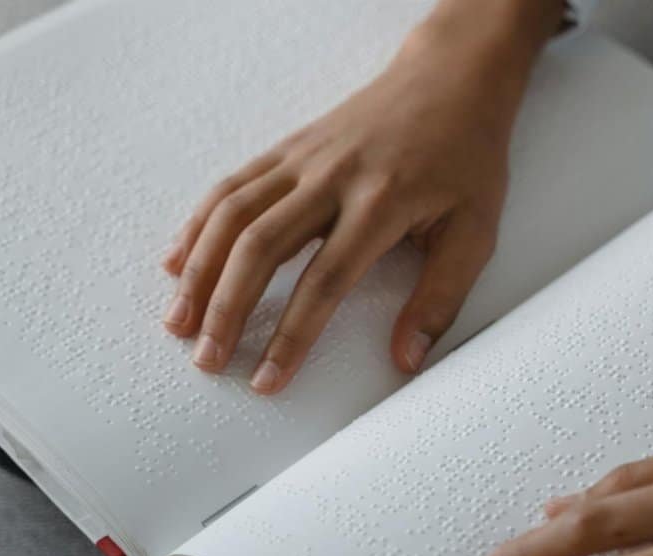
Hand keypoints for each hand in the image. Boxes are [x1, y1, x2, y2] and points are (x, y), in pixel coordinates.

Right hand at [160, 0, 563, 392]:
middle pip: (261, 248)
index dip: (291, 337)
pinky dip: (199, 225)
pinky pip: (232, 187)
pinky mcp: (289, 148)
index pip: (325, 282)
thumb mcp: (475, 232)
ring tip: (178, 321)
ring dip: (199, 271)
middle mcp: (332, 178)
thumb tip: (407, 360)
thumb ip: (440, 298)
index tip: (268, 379)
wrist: (451, 79)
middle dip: (227, 310)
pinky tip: (178, 262)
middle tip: (208, 360)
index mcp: (382, 203)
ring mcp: (304, 158)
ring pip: (233, 215)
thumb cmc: (466, 159)